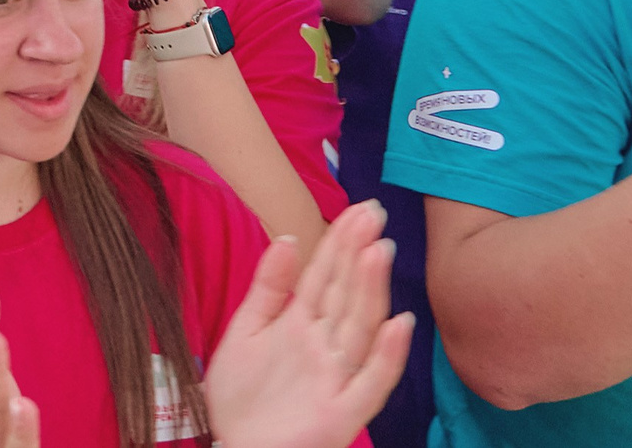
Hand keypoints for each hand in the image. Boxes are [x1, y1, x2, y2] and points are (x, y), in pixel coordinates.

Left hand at [201, 200, 413, 447]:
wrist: (231, 447)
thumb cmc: (241, 394)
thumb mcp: (247, 330)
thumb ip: (269, 286)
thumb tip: (286, 236)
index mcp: (303, 325)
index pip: (326, 276)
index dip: (340, 242)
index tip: (358, 208)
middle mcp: (325, 348)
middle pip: (346, 295)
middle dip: (359, 255)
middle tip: (373, 214)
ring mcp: (336, 379)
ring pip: (360, 329)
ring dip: (372, 292)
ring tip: (380, 252)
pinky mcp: (342, 413)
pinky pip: (370, 383)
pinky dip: (387, 356)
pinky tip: (400, 325)